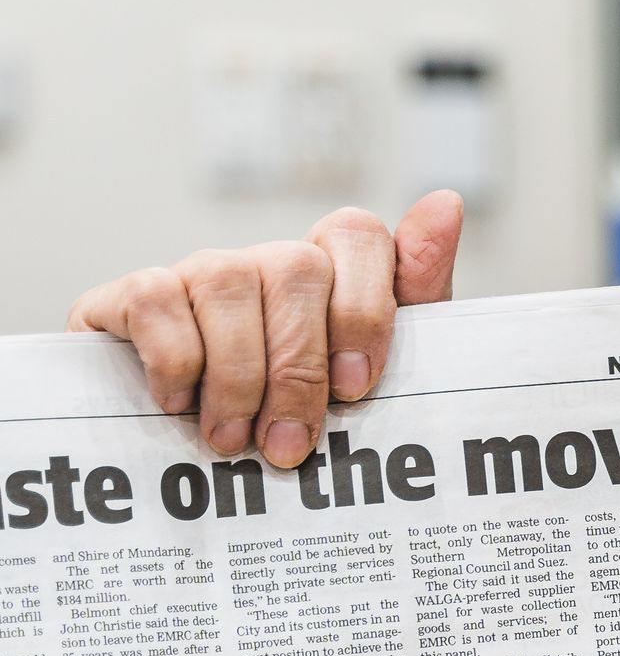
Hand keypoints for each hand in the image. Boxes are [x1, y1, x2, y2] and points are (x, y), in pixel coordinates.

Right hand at [68, 193, 462, 468]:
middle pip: (295, 270)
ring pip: (228, 282)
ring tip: (234, 441)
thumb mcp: (374, 382)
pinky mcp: (136, 294)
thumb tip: (446, 203)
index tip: (356, 389)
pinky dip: (174, 361)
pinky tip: (181, 406)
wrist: (185, 452)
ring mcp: (203, 273)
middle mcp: (268, 263)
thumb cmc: (295, 419)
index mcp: (331, 279)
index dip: (363, 307)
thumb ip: (415, 300)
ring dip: (236, 376)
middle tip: (288, 445)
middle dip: (296, 370)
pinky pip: (157, 300)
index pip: (357, 235)